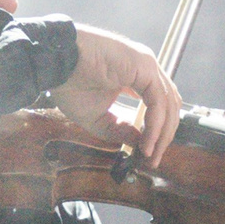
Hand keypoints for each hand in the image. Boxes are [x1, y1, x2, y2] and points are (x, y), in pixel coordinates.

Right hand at [54, 25, 181, 164]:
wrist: (55, 64)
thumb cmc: (70, 84)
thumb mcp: (97, 118)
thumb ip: (120, 129)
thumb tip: (140, 143)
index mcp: (136, 76)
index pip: (159, 105)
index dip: (158, 132)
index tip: (148, 154)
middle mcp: (146, 68)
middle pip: (169, 106)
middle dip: (164, 136)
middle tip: (153, 159)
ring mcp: (147, 65)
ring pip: (168, 104)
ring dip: (162, 134)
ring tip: (150, 154)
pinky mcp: (145, 66)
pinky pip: (159, 102)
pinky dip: (155, 126)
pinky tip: (146, 142)